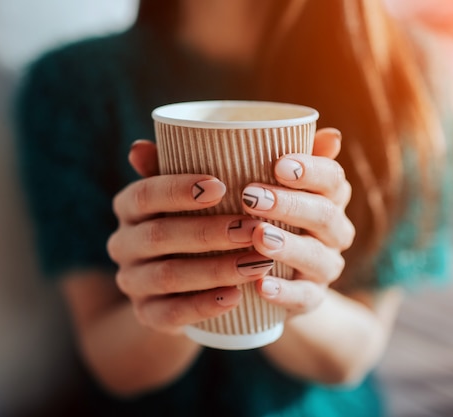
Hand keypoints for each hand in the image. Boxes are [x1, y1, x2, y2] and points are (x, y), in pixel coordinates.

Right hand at [107, 128, 353, 333]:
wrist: (181, 279)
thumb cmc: (205, 220)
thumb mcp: (218, 192)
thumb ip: (261, 163)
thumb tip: (329, 135)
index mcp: (132, 204)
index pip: (146, 192)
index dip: (178, 188)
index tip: (222, 185)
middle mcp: (123, 241)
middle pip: (160, 235)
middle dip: (209, 231)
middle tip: (254, 228)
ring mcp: (132, 280)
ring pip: (168, 276)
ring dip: (214, 268)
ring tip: (258, 263)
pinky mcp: (147, 313)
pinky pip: (168, 314)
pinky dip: (201, 305)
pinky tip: (234, 297)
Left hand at [246, 128, 353, 316]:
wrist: (274, 274)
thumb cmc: (269, 216)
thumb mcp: (277, 187)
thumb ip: (296, 161)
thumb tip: (331, 134)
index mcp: (330, 200)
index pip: (333, 180)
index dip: (310, 170)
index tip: (278, 164)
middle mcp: (334, 233)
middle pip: (325, 216)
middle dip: (290, 204)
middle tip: (251, 196)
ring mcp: (325, 268)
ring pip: (317, 257)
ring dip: (288, 246)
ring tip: (257, 237)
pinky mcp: (310, 299)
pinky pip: (304, 297)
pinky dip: (284, 292)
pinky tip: (260, 284)